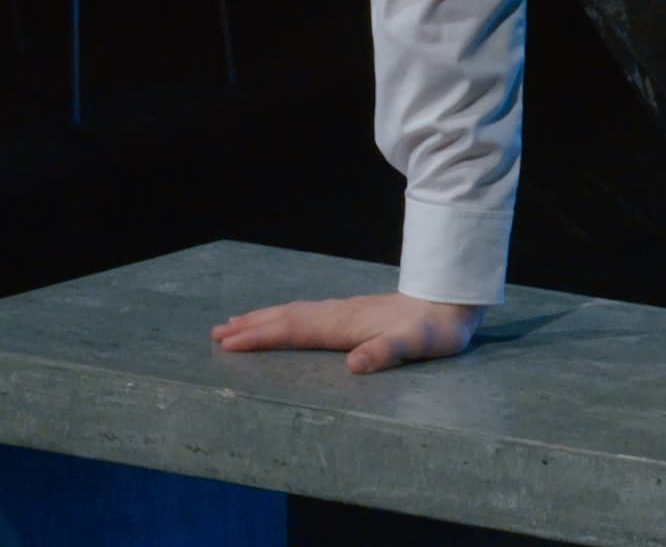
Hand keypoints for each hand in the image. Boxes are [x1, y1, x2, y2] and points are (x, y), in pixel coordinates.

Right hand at [212, 292, 483, 375]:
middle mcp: (337, 314)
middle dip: (250, 326)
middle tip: (216, 334)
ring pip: (293, 314)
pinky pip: (306, 315)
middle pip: (285, 318)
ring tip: (235, 324)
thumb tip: (354, 365)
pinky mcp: (351, 313)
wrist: (450, 299)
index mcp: (344, 325)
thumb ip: (385, 353)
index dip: (260, 337)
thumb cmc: (434, 330)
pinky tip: (282, 320)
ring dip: (263, 319)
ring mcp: (343, 311)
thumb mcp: (415, 345)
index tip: (228, 343)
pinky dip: (284, 317)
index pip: (293, 330)